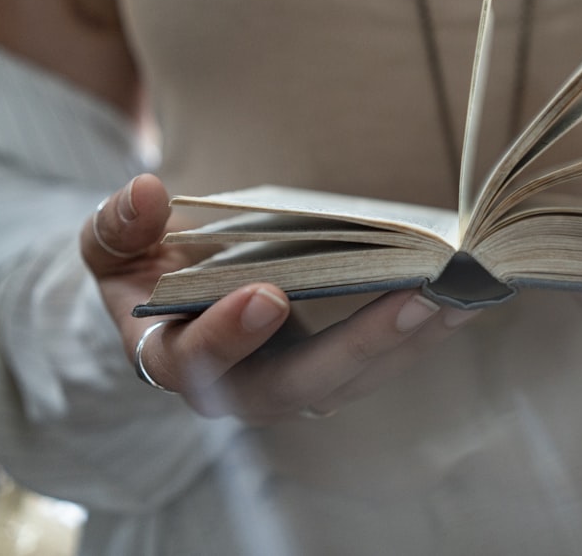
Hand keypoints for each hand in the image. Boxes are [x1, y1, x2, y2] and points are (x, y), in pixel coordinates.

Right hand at [81, 174, 478, 421]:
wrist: (181, 306)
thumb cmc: (148, 273)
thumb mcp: (115, 247)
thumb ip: (120, 226)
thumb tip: (145, 193)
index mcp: (175, 358)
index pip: (197, 361)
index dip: (228, 334)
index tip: (265, 294)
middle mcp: (239, 387)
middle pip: (298, 384)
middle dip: (361, 344)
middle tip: (416, 297)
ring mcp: (292, 384)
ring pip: (355, 378)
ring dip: (411, 339)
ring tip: (463, 293)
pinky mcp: (333, 372)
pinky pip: (381, 361)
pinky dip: (424, 331)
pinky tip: (465, 296)